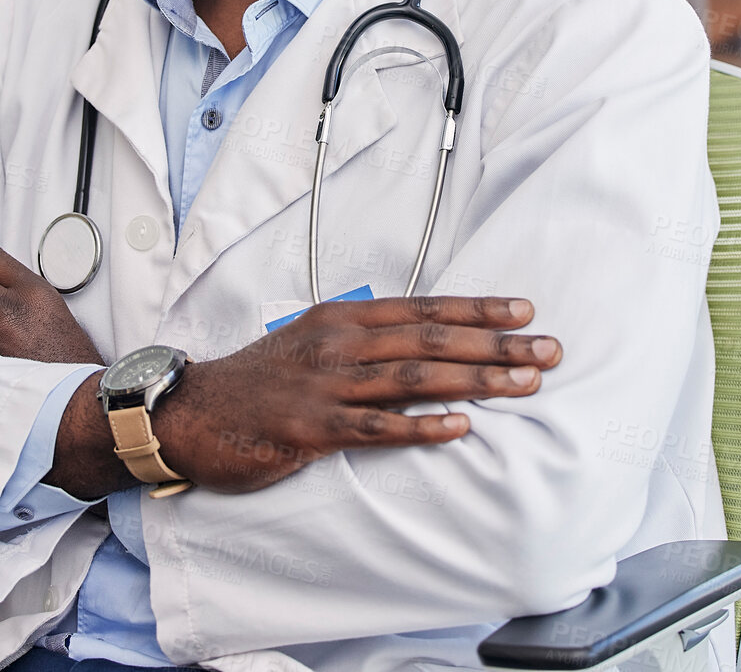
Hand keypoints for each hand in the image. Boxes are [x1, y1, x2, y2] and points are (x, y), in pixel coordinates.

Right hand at [49, 295, 561, 499]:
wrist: (191, 411)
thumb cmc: (259, 381)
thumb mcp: (312, 343)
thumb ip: (363, 340)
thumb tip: (421, 343)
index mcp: (342, 319)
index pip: (422, 308)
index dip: (476, 310)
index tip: (525, 311)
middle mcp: (339, 343)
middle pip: (431, 339)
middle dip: (496, 346)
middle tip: (549, 350)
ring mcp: (326, 385)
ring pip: (414, 378)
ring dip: (476, 381)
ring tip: (525, 384)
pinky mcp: (311, 429)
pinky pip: (375, 427)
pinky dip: (421, 427)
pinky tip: (460, 430)